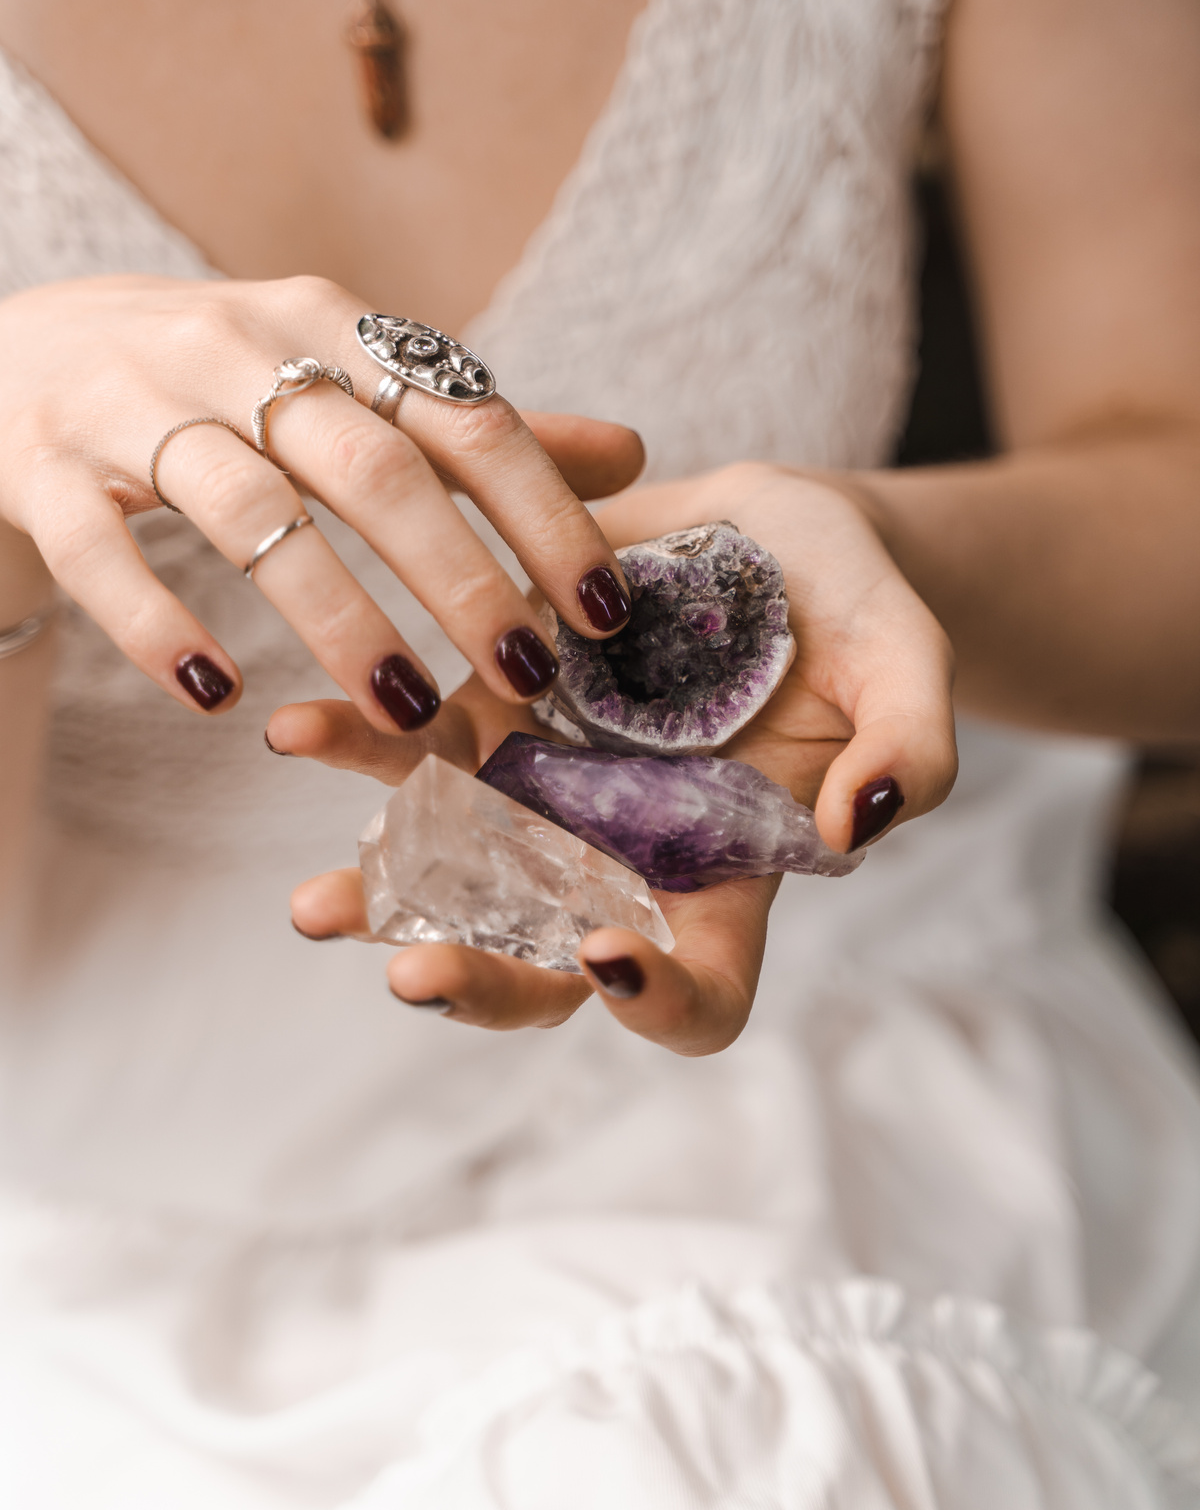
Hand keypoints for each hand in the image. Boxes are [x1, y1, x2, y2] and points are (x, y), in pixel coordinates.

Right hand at [0, 273, 642, 726]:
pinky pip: (101, 550)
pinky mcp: (42, 465)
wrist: (20, 347)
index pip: (464, 416)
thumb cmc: (219, 381)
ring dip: (333, 615)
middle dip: (458, 577)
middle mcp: (237, 349)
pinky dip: (158, 623)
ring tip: (403, 708)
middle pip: (367, 465)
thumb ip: (473, 427)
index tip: (604, 609)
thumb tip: (627, 456)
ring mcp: (133, 402)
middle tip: (524, 676)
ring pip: (245, 510)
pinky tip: (215, 695)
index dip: (543, 511)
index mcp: (332, 329)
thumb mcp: (344, 380)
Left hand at [286, 461, 956, 1055]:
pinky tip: (295, 730)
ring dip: (379, 896)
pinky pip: (416, 744)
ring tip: (315, 909)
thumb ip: (909, 749)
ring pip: (455, 872)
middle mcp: (625, 852)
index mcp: (730, 872)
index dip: (659, 1002)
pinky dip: (354, 743)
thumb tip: (854, 829)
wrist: (776, 530)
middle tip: (415, 974)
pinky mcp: (497, 705)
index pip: (702, 988)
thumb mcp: (908, 661)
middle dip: (481, 982)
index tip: (611, 955)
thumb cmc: (859, 608)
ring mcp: (553, 787)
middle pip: (549, 963)